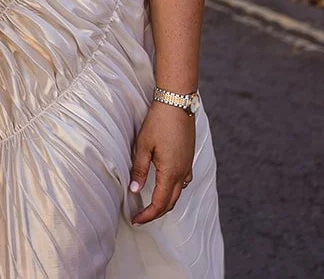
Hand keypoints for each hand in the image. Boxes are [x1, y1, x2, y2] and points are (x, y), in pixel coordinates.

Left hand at [128, 101, 195, 224]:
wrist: (177, 104)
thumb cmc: (158, 122)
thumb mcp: (143, 146)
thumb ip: (140, 170)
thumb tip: (134, 190)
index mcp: (170, 172)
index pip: (159, 203)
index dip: (147, 215)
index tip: (136, 220)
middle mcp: (182, 173)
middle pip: (171, 203)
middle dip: (156, 213)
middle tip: (140, 217)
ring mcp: (188, 166)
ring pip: (179, 193)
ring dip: (166, 203)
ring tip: (150, 205)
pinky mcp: (189, 159)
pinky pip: (183, 182)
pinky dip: (174, 191)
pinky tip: (165, 186)